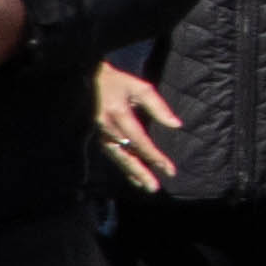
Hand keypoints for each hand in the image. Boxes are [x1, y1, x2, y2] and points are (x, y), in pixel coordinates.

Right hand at [96, 62, 183, 189]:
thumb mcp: (140, 88)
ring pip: (117, 158)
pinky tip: (133, 177)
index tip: (168, 168)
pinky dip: (123, 166)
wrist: (88, 78)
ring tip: (146, 186)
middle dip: (141, 172)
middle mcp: (107, 127)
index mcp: (119, 114)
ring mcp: (100, 133)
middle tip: (154, 187)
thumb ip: (158, 107)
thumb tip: (177, 124)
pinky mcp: (97, 136)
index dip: (154, 156)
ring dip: (132, 173)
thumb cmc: (118, 82)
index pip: (139, 140)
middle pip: (126, 155)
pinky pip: (112, 155)